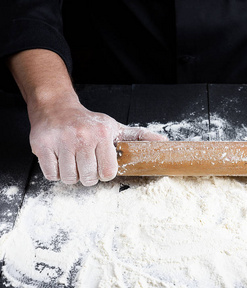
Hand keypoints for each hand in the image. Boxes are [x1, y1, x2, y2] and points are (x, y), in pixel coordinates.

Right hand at [28, 94, 166, 185]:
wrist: (56, 107)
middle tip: (86, 162)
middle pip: (88, 178)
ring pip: (69, 179)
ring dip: (72, 175)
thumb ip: (139, 137)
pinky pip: (51, 175)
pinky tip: (60, 159)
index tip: (101, 165)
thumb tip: (163, 143)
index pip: (108, 173)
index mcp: (102, 134)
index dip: (104, 173)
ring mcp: (60, 141)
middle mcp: (82, 137)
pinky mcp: (42, 146)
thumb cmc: (89, 122)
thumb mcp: (115, 127)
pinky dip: (56, 172)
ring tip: (73, 160)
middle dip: (88, 175)